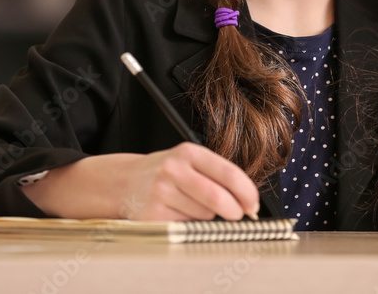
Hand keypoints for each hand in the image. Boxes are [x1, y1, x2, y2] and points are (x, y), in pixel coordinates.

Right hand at [21, 142, 260, 220]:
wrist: (124, 182)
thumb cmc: (165, 174)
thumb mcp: (188, 162)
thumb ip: (216, 175)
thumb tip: (247, 200)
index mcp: (188, 152)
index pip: (227, 172)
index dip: (246, 191)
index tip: (254, 204)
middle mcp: (174, 169)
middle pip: (217, 197)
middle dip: (234, 210)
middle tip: (240, 215)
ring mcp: (161, 191)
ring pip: (203, 214)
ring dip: (206, 216)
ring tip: (190, 205)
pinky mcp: (153, 213)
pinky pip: (186, 225)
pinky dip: (189, 224)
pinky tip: (177, 213)